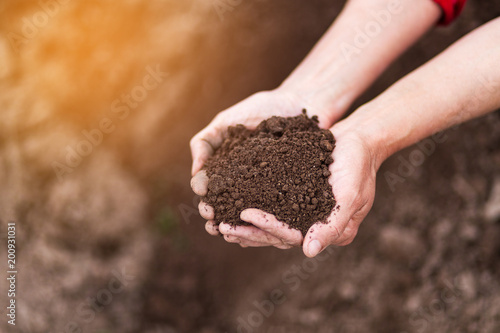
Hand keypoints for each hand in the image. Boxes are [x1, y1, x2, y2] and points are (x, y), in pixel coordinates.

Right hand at [190, 89, 342, 237]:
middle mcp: (242, 181)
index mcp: (226, 166)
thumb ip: (206, 142)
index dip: (203, 193)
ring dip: (235, 225)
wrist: (302, 104)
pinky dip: (263, 222)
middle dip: (215, 214)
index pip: (208, 185)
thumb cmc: (263, 109)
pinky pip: (274, 211)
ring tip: (229, 232)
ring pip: (246, 212)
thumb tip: (196, 173)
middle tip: (213, 221)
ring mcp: (265, 189)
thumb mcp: (227, 121)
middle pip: (224, 203)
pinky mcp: (287, 193)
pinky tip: (257, 229)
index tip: (203, 195)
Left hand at [217, 124, 379, 256]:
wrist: (357, 140)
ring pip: (269, 226)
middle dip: (248, 233)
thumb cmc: (358, 166)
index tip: (245, 215)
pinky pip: (270, 208)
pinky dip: (252, 210)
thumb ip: (332, 226)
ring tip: (220, 224)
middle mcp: (314, 227)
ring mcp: (304, 214)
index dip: (267, 229)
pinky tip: (232, 209)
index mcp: (329, 232)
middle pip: (276, 236)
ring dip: (245, 227)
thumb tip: (308, 252)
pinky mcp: (295, 198)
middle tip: (222, 227)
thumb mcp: (350, 197)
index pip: (292, 237)